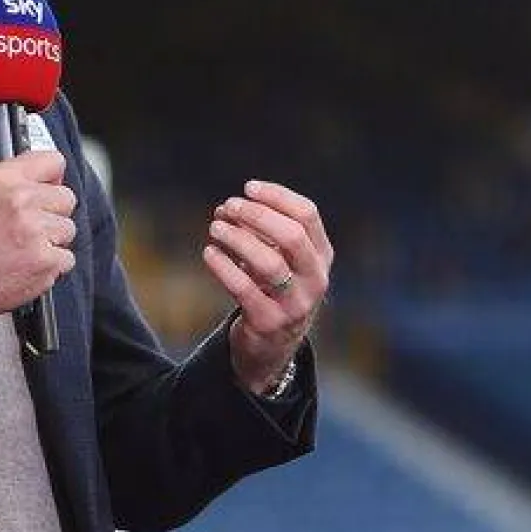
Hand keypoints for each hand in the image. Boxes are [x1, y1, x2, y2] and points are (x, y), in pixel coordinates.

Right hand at [0, 150, 77, 336]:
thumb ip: (17, 182)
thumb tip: (50, 180)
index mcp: (3, 180)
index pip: (53, 161)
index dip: (53, 179)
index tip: (49, 189)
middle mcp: (20, 200)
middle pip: (67, 198)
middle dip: (54, 214)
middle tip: (31, 228)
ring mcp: (35, 230)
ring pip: (68, 229)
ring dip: (52, 242)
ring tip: (25, 249)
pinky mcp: (46, 260)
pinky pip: (67, 258)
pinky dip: (52, 267)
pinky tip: (28, 265)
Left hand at [200, 180, 332, 394]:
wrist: (272, 344)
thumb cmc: (272, 288)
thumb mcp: (279, 258)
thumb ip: (260, 231)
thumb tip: (228, 207)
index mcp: (321, 256)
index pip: (308, 215)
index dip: (277, 196)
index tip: (248, 187)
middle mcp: (315, 279)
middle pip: (292, 236)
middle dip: (257, 216)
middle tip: (229, 205)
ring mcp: (296, 304)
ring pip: (269, 263)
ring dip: (238, 239)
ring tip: (215, 227)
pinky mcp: (270, 323)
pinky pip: (244, 289)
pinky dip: (223, 267)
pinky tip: (209, 252)